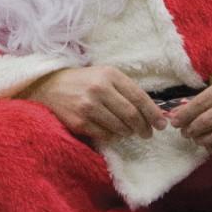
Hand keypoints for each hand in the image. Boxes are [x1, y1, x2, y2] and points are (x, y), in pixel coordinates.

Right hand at [20, 65, 167, 141]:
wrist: (48, 86)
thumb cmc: (82, 81)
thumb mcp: (104, 76)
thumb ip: (126, 89)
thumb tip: (152, 112)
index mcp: (109, 75)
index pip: (139, 97)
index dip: (154, 114)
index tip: (162, 125)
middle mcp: (99, 89)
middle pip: (132, 115)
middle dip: (144, 127)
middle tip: (147, 133)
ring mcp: (88, 106)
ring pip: (120, 127)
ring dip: (128, 132)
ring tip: (128, 131)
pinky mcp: (79, 122)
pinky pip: (105, 135)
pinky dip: (112, 136)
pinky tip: (111, 131)